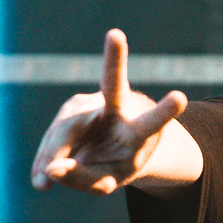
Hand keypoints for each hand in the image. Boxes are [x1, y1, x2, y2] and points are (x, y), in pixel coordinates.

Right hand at [30, 30, 189, 193]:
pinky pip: (54, 134)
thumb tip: (51, 170)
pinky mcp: (73, 106)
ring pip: (67, 129)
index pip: (152, 123)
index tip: (181, 98)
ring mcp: (93, 102)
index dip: (165, 112)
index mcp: (141, 131)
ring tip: (43, 185)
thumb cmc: (113, 163)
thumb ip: (82, 179)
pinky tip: (41, 179)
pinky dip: (44, 156)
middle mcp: (119, 107)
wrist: (108, 144)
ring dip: (51, 155)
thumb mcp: (105, 180)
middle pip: (114, 84)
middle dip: (116, 59)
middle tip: (116, 37)